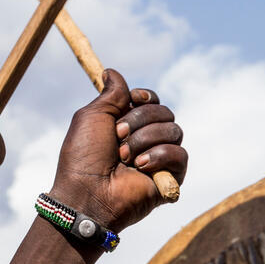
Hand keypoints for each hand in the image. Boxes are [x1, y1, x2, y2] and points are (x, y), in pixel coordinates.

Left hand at [50, 69, 186, 233]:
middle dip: (139, 120)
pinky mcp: (171, 177)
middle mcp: (145, 139)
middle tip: (117, 136)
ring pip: (174, 130)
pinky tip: (140, 167)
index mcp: (127, 124)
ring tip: (124, 157)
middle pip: (164, 112)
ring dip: (145, 139)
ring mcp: (159, 158)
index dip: (144, 98)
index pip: (152, 100)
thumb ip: (110, 94)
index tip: (132, 101)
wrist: (87, 192)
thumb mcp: (92, 116)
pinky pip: (181, 154)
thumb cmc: (83, 157)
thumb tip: (111, 71)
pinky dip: (159, 156)